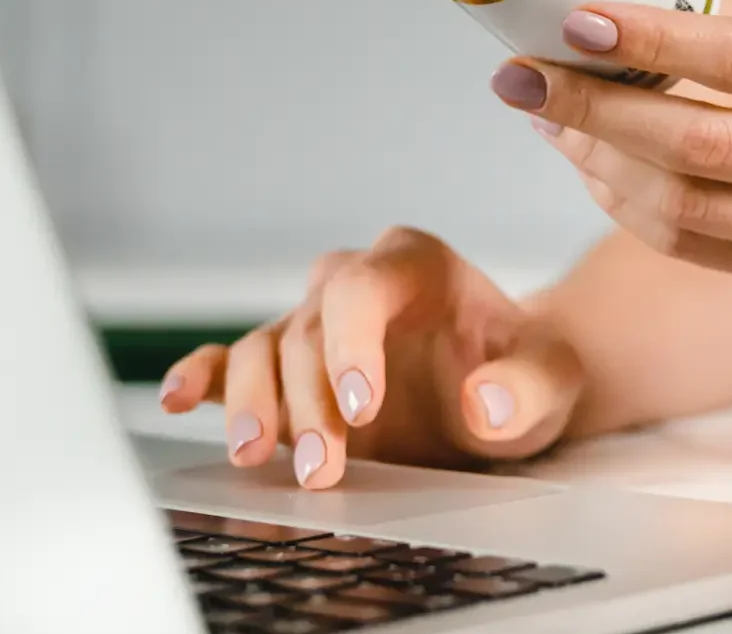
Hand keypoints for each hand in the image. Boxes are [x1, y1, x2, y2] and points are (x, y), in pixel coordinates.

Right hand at [156, 227, 585, 488]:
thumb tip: (485, 401)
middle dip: (310, 402)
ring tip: (256, 456)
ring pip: (261, 347)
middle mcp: (354, 282)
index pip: (362, 287)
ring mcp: (314, 324)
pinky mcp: (289, 367)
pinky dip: (201, 378)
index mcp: (415, 263)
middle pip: (307, 329)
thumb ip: (530, 386)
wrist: (511, 388)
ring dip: (255, 404)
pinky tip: (177, 399)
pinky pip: (230, 360)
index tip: (362, 410)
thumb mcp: (554, 381)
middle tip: (324, 468)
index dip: (351, 344)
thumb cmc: (529, 373)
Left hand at [490, 0, 731, 306]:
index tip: (575, 19)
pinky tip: (593, 165)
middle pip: (698, 141)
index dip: (651, 39)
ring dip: (598, 162)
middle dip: (593, 108)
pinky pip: (692, 247)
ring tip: (545, 120)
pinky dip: (629, 206)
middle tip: (518, 77)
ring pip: (684, 207)